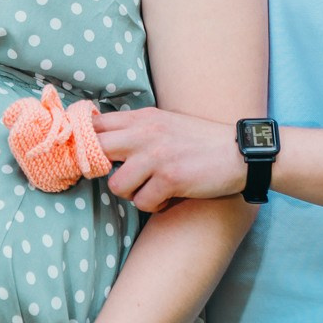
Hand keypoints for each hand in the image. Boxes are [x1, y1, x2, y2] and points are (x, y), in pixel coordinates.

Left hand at [94, 108, 246, 208]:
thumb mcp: (165, 122)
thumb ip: (135, 128)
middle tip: (118, 177)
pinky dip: (154, 205)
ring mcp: (156, 157)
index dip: (82, 141)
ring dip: (131, 194)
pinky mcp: (170, 179)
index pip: (94, 124)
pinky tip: (168, 197)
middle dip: (99, 170)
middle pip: (95, 152)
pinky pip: (142, 203)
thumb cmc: (200, 141)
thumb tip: (100, 139)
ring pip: (116, 186)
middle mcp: (145, 133)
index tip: (85, 156)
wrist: (240, 153)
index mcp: (142, 117)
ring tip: (150, 189)